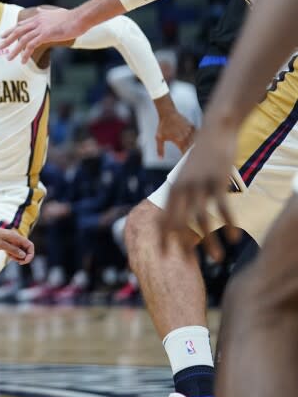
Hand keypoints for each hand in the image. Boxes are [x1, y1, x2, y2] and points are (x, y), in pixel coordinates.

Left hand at [0, 7, 83, 62]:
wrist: (80, 18)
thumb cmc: (70, 17)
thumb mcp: (55, 12)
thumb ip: (45, 12)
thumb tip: (39, 9)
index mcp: (38, 16)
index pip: (21, 24)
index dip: (11, 30)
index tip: (3, 36)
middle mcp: (37, 21)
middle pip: (18, 31)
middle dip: (7, 39)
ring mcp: (41, 28)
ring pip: (23, 40)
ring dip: (14, 50)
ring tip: (9, 58)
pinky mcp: (46, 35)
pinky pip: (31, 46)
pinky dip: (26, 54)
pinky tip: (23, 61)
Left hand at [0, 220, 34, 264]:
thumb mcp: (1, 245)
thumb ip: (13, 250)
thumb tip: (24, 255)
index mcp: (16, 237)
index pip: (30, 246)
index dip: (30, 254)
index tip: (24, 260)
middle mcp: (16, 238)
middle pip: (26, 249)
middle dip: (24, 257)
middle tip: (17, 261)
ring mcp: (12, 241)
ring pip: (20, 250)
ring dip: (18, 256)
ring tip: (10, 257)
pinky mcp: (8, 243)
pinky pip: (14, 250)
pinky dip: (13, 254)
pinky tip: (7, 254)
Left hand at [155, 104, 194, 157]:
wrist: (168, 113)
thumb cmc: (163, 126)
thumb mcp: (159, 138)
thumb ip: (160, 149)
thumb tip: (160, 158)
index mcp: (179, 140)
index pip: (185, 152)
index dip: (186, 157)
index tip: (186, 162)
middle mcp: (186, 136)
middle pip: (193, 148)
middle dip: (193, 153)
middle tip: (194, 159)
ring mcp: (190, 131)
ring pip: (196, 141)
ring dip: (196, 146)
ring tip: (198, 152)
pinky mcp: (192, 126)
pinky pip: (198, 134)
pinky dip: (198, 138)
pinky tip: (198, 141)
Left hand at [159, 126, 239, 259]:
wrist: (214, 131)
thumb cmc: (201, 157)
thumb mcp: (186, 176)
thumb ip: (182, 195)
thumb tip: (180, 214)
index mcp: (172, 189)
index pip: (163, 219)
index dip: (162, 239)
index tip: (164, 257)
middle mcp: (182, 189)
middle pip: (178, 224)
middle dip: (182, 246)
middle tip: (189, 264)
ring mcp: (199, 185)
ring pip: (201, 220)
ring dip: (209, 242)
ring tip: (218, 259)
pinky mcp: (216, 181)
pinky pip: (222, 207)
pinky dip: (228, 224)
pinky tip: (234, 238)